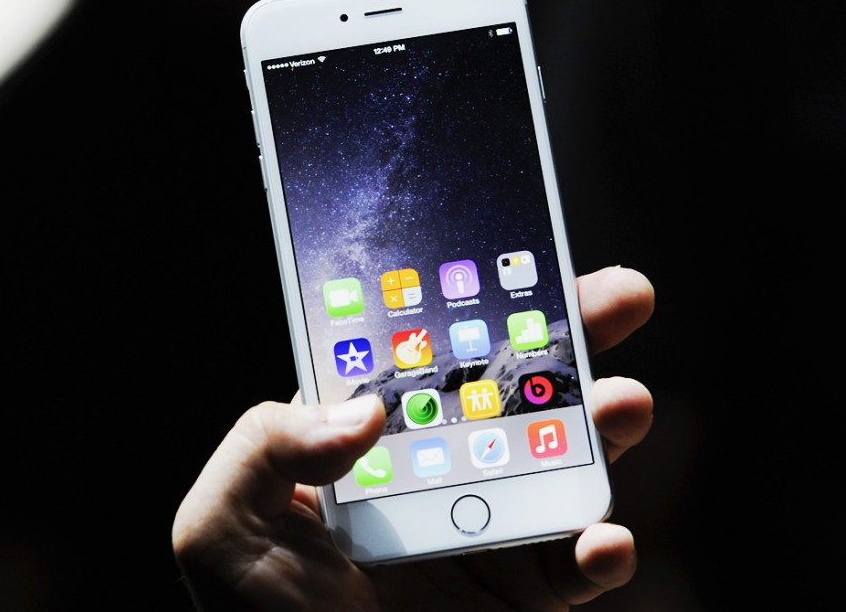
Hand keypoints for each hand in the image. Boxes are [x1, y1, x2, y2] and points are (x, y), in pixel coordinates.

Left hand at [172, 266, 653, 610]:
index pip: (424, 358)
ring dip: (604, 423)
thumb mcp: (221, 528)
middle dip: (568, 339)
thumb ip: (263, 445)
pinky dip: (606, 549)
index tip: (519, 266)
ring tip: (624, 402)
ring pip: (562, 460)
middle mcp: (434, 474)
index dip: (474, 307)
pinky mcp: (522, 593)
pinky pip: (578, 564)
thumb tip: (364, 408)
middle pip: (509, 391)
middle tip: (621, 296)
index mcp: (365, 443)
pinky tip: (603, 539)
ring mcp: (485, 530)